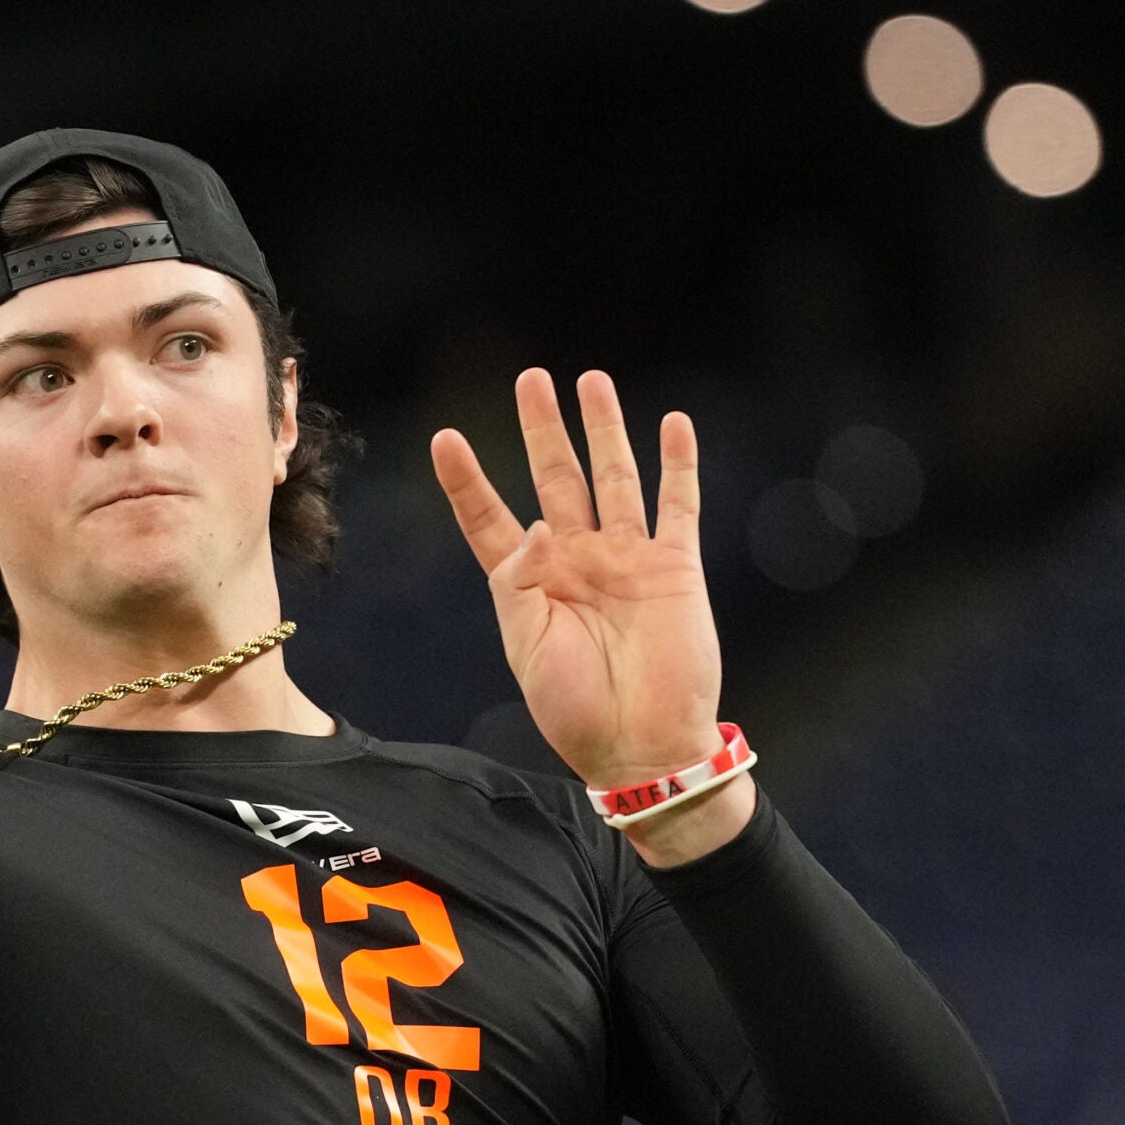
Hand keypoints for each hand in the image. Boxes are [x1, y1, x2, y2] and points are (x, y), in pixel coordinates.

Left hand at [430, 368, 753, 864]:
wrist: (641, 747)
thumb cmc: (574, 709)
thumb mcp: (527, 648)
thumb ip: (520, 583)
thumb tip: (537, 523)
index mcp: (529, 583)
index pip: (490, 518)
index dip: (468, 479)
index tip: (445, 437)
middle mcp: (576, 561)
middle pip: (555, 479)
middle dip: (542, 429)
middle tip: (530, 378)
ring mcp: (627, 560)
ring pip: (613, 478)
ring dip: (603, 430)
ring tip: (591, 381)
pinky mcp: (675, 569)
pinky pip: (677, 505)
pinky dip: (678, 465)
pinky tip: (673, 424)